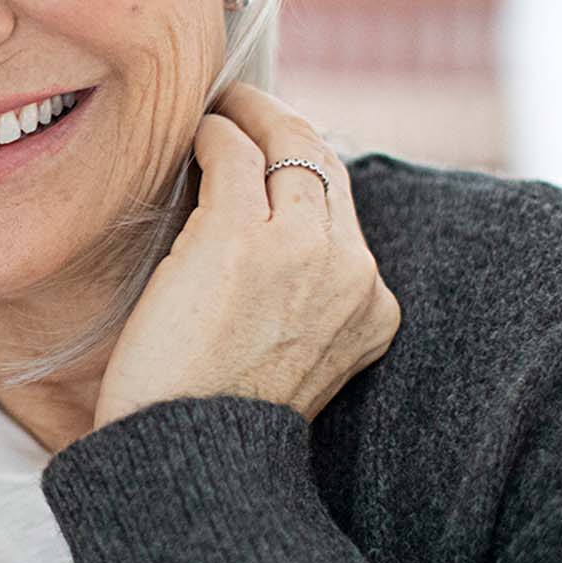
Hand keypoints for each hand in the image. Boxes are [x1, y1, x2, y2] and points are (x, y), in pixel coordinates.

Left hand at [93, 81, 401, 430]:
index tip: (274, 151)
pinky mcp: (239, 237)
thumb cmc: (212, 418)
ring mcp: (299, 252)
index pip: (347, 213)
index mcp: (372, 311)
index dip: (308, 171)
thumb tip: (260, 242)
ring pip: (290, 148)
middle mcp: (351, 275)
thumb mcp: (287, 359)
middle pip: (328, 168)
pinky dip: (214, 135)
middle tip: (245, 103)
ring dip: (253, 115)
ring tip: (220, 106)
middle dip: (288, 126)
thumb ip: (297, 302)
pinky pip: (233, 156)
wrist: (189, 459)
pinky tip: (194, 134)